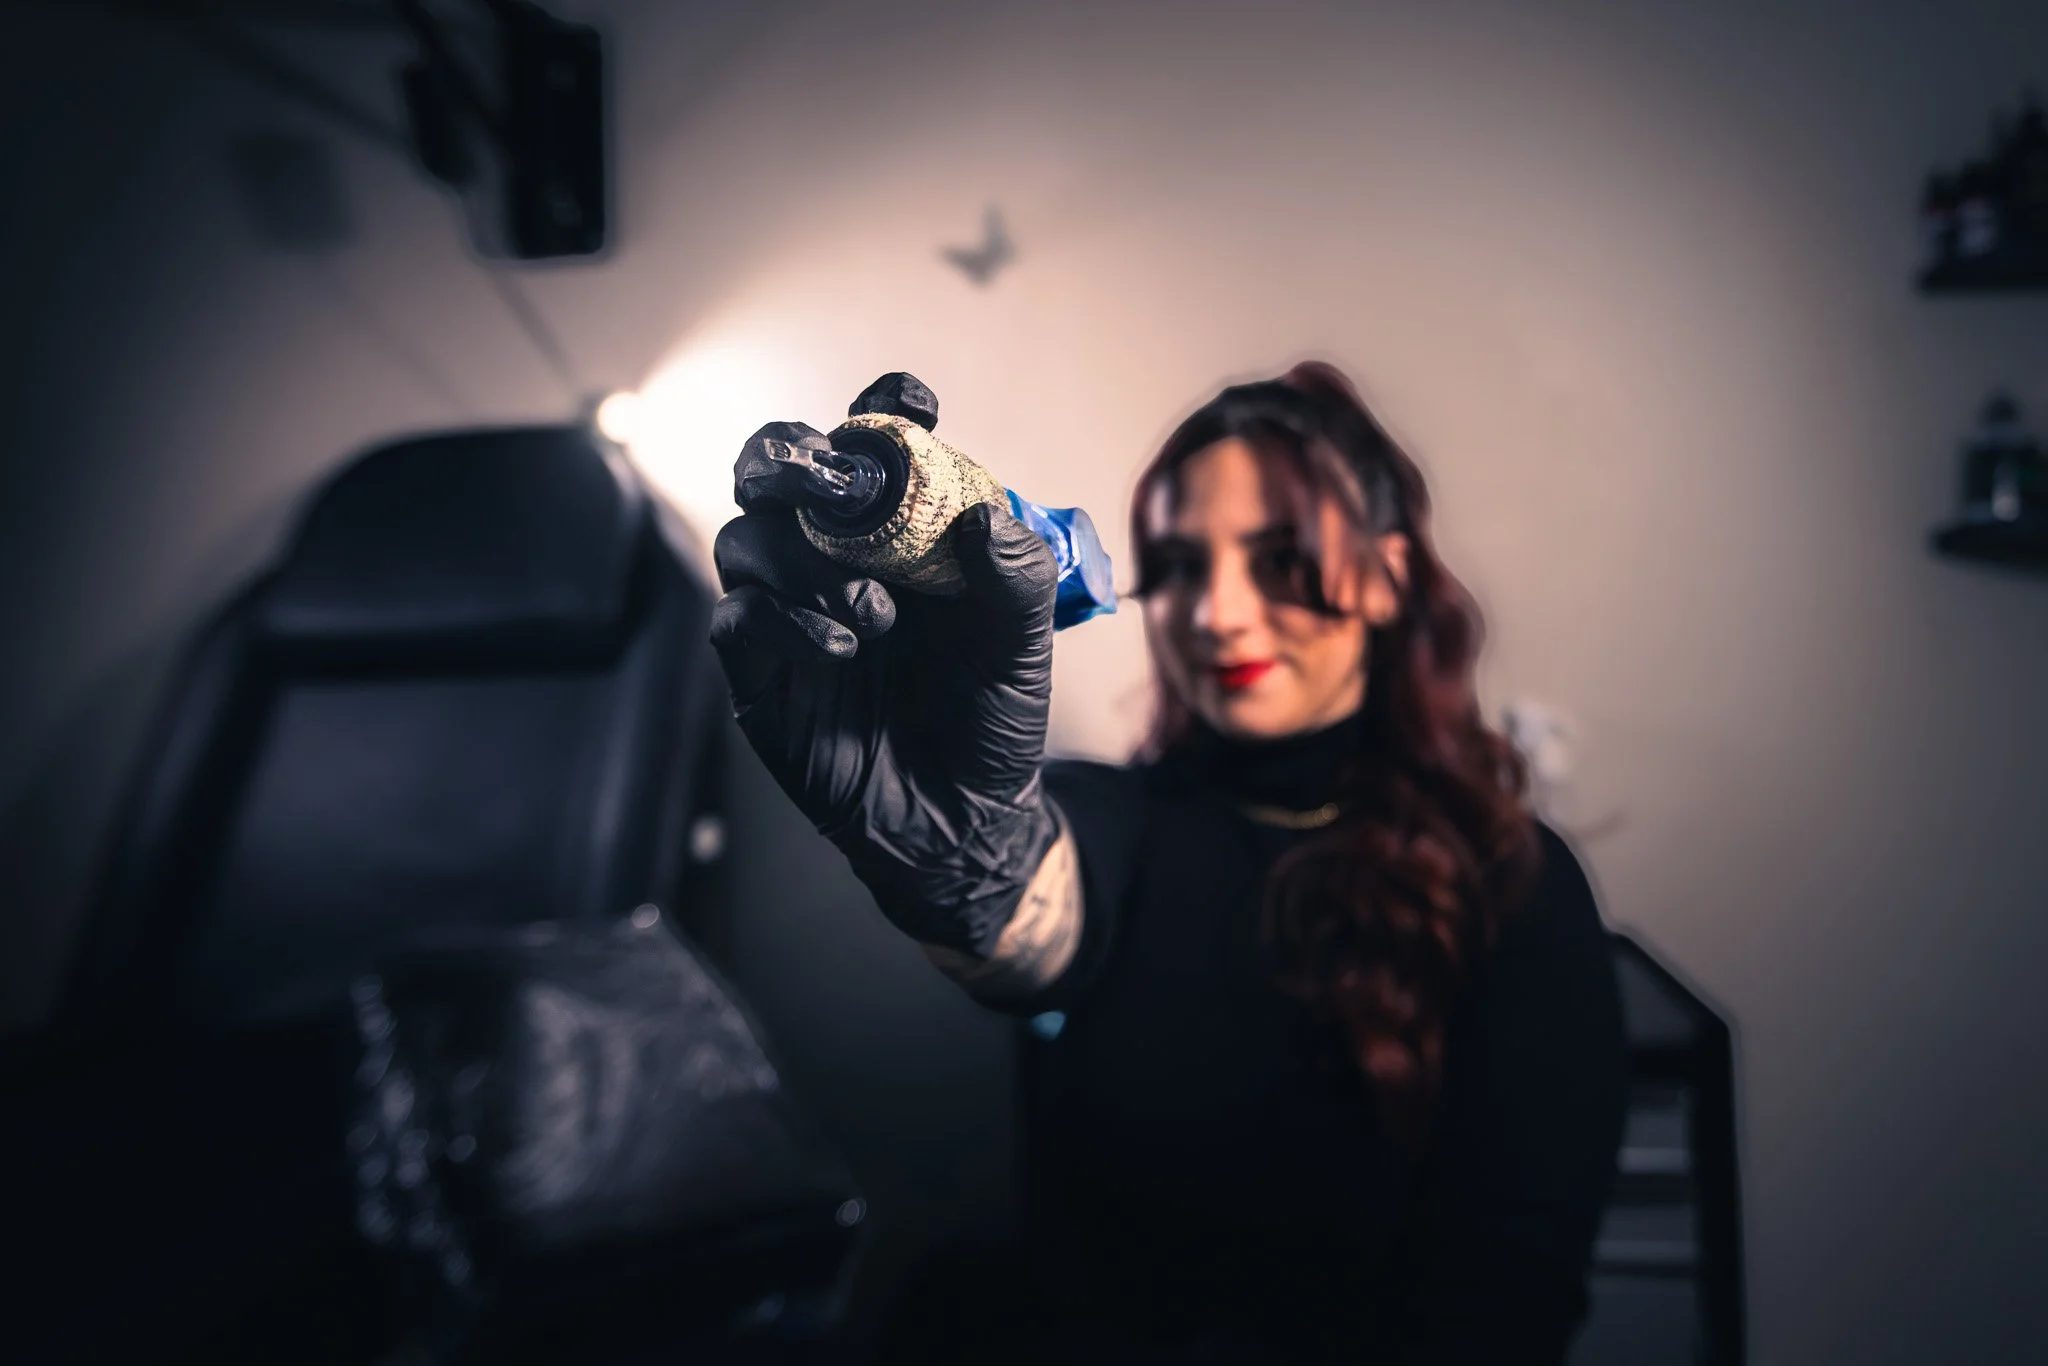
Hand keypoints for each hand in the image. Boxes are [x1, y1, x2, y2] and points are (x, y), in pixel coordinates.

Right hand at [708, 375, 1060, 955]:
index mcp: (897, 532)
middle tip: (827, 480)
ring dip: (804, 560)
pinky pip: (738, 617)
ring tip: (874, 613)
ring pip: (746, 538)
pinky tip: (845, 651)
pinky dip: (786, 620)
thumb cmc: (990, 717)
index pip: (866, 443)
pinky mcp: (760, 672)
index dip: (879, 409)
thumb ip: (1016, 574)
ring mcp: (788, 611)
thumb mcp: (1023, 643)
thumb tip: (984, 516)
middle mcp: (832, 557)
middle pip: (773, 471)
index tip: (914, 406)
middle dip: (788, 458)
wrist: (963, 817)